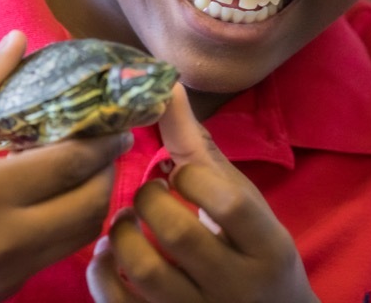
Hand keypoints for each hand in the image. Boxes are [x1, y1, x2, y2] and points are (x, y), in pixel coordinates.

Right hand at [0, 30, 132, 302]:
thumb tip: (17, 40)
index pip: (71, 163)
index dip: (104, 139)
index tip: (117, 119)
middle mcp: (1, 240)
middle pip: (91, 204)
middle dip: (107, 170)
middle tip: (105, 142)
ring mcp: (5, 273)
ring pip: (80, 234)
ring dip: (92, 198)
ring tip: (82, 167)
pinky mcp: (2, 292)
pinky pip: (55, 254)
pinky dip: (66, 224)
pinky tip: (51, 198)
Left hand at [87, 85, 317, 302]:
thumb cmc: (256, 253)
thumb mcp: (245, 204)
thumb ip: (203, 152)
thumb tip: (167, 87)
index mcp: (267, 246)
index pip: (230, 204)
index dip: (194, 178)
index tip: (181, 174)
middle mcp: (236, 285)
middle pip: (179, 233)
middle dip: (149, 200)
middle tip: (148, 193)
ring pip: (145, 271)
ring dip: (123, 234)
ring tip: (127, 220)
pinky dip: (102, 274)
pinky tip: (109, 254)